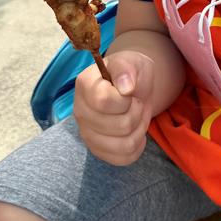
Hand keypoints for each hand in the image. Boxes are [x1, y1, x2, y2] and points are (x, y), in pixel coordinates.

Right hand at [73, 51, 153, 165]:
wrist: (132, 87)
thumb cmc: (130, 73)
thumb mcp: (132, 62)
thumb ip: (126, 69)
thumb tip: (126, 87)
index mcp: (85, 85)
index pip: (104, 101)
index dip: (125, 99)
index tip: (130, 91)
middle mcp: (80, 111)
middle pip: (119, 126)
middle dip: (137, 112)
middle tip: (135, 102)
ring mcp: (87, 134)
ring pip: (124, 145)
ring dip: (139, 129)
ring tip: (136, 115)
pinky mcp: (98, 150)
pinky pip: (124, 158)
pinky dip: (137, 145)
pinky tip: (135, 131)